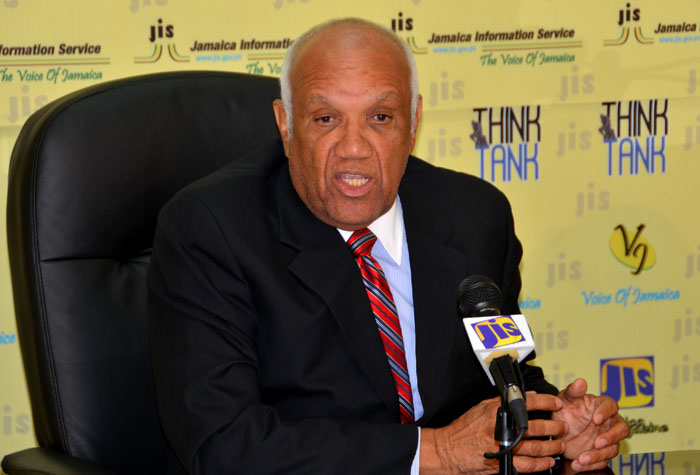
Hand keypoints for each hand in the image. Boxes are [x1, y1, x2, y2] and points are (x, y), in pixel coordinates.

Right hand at [420, 393, 567, 473]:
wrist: (450, 450)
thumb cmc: (464, 429)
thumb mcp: (481, 408)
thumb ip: (503, 402)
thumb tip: (525, 396)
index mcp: (497, 412)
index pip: (528, 403)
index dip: (546, 402)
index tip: (556, 403)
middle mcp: (503, 429)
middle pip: (537, 427)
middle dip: (554, 427)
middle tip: (562, 427)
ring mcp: (504, 447)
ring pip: (536, 448)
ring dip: (552, 447)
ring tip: (560, 445)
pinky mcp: (504, 463)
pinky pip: (529, 466)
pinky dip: (541, 464)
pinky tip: (548, 462)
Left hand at [553, 378, 629, 471]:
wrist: (559, 428)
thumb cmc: (566, 409)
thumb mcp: (565, 399)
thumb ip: (573, 391)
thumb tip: (580, 381)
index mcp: (602, 406)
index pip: (612, 406)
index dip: (606, 413)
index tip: (596, 419)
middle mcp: (609, 423)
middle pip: (621, 429)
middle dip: (611, 437)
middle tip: (597, 442)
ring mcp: (607, 439)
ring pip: (612, 449)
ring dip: (598, 455)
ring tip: (582, 458)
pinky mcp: (601, 453)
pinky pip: (602, 461)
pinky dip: (591, 464)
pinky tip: (578, 464)